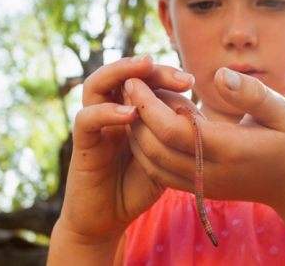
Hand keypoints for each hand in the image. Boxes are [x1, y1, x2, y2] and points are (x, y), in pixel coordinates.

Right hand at [58, 55, 194, 240]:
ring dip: (120, 71)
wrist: (109, 218)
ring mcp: (96, 126)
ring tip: (144, 66)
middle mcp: (112, 112)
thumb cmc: (139, 185)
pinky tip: (130, 112)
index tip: (190, 81)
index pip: (145, 80)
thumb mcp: (166, 157)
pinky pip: (87, 120)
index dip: (166, 75)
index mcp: (133, 112)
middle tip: (178, 76)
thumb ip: (175, 136)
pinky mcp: (82, 145)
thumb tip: (201, 117)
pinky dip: (107, 112)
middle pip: (123, 75)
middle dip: (151, 69)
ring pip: (96, 84)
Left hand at [123, 68, 284, 212]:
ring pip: (152, 164)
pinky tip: (146, 126)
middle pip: (156, 148)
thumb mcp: (280, 110)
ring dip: (135, 133)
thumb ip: (251, 93)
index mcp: (230, 150)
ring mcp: (202, 186)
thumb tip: (218, 75)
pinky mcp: (197, 190)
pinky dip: (145, 150)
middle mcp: (211, 173)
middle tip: (127, 86)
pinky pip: (159, 173)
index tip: (135, 80)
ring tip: (133, 102)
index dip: (147, 105)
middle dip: (135, 116)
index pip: (174, 131)